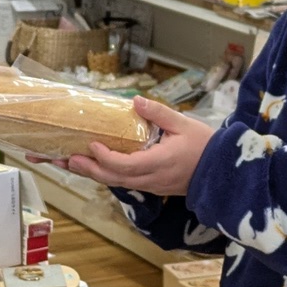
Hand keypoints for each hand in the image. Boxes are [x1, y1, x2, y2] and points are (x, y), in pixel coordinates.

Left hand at [66, 97, 210, 194]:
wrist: (222, 172)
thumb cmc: (205, 146)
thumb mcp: (183, 124)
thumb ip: (158, 113)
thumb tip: (135, 100)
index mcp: (158, 163)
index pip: (124, 165)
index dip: (104, 157)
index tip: (92, 143)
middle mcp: (150, 178)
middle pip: (112, 178)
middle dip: (88, 169)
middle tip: (65, 159)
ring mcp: (151, 185)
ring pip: (116, 183)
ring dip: (93, 174)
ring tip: (71, 163)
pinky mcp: (152, 187)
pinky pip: (125, 182)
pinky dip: (106, 175)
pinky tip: (94, 167)